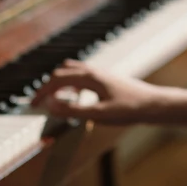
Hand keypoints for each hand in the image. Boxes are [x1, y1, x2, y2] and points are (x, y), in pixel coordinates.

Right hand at [31, 59, 159, 124]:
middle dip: (48, 86)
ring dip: (59, 83)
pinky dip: (71, 84)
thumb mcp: (99, 114)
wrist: (154, 104)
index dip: (42, 92)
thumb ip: (73, 111)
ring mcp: (100, 74)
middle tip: (39, 102)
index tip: (32, 105)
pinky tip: (75, 97)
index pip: (57, 80)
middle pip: (62, 73)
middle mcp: (93, 71)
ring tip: (53, 98)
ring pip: (72, 71)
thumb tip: (50, 106)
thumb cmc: (129, 109)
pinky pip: (81, 76)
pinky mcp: (106, 80)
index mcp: (89, 77)